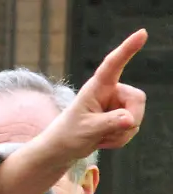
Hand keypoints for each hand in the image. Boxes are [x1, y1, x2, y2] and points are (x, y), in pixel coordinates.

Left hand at [46, 29, 146, 158]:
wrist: (62, 149)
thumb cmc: (68, 135)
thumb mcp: (87, 130)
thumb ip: (109, 123)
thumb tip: (130, 119)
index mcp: (97, 87)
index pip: (113, 65)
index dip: (128, 49)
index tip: (142, 33)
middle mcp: (110, 91)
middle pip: (138, 100)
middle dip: (129, 120)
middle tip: (106, 134)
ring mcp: (116, 103)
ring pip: (136, 117)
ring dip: (121, 134)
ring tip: (99, 137)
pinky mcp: (119, 115)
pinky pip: (132, 127)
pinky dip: (120, 139)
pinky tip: (103, 140)